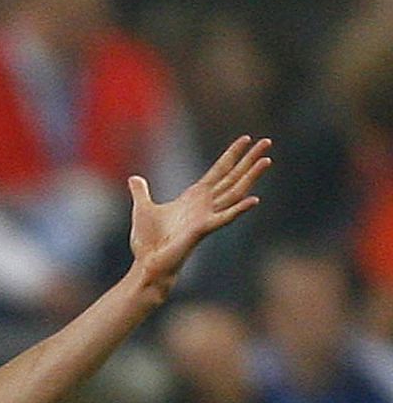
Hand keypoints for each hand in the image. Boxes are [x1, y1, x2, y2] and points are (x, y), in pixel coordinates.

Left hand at [128, 136, 271, 299]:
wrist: (147, 265)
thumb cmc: (148, 242)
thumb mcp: (143, 209)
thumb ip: (141, 192)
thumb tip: (134, 178)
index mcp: (194, 198)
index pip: (218, 171)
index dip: (232, 155)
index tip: (246, 138)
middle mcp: (205, 205)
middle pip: (232, 177)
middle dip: (249, 160)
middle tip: (267, 141)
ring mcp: (206, 217)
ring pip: (235, 193)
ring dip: (251, 177)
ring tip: (266, 160)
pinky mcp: (202, 230)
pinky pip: (224, 218)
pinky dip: (238, 209)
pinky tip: (254, 200)